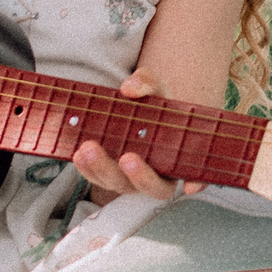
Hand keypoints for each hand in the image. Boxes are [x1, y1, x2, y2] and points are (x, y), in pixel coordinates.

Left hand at [73, 69, 204, 205]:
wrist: (131, 108)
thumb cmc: (152, 102)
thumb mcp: (155, 89)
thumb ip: (146, 84)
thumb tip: (129, 88)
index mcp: (177, 159)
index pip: (192, 179)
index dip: (196, 184)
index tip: (189, 186)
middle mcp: (154, 175)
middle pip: (148, 187)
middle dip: (137, 176)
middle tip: (126, 158)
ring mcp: (127, 178)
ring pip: (117, 184)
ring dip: (102, 169)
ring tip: (87, 148)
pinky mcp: (103, 173)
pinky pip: (95, 177)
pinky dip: (85, 169)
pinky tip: (75, 153)